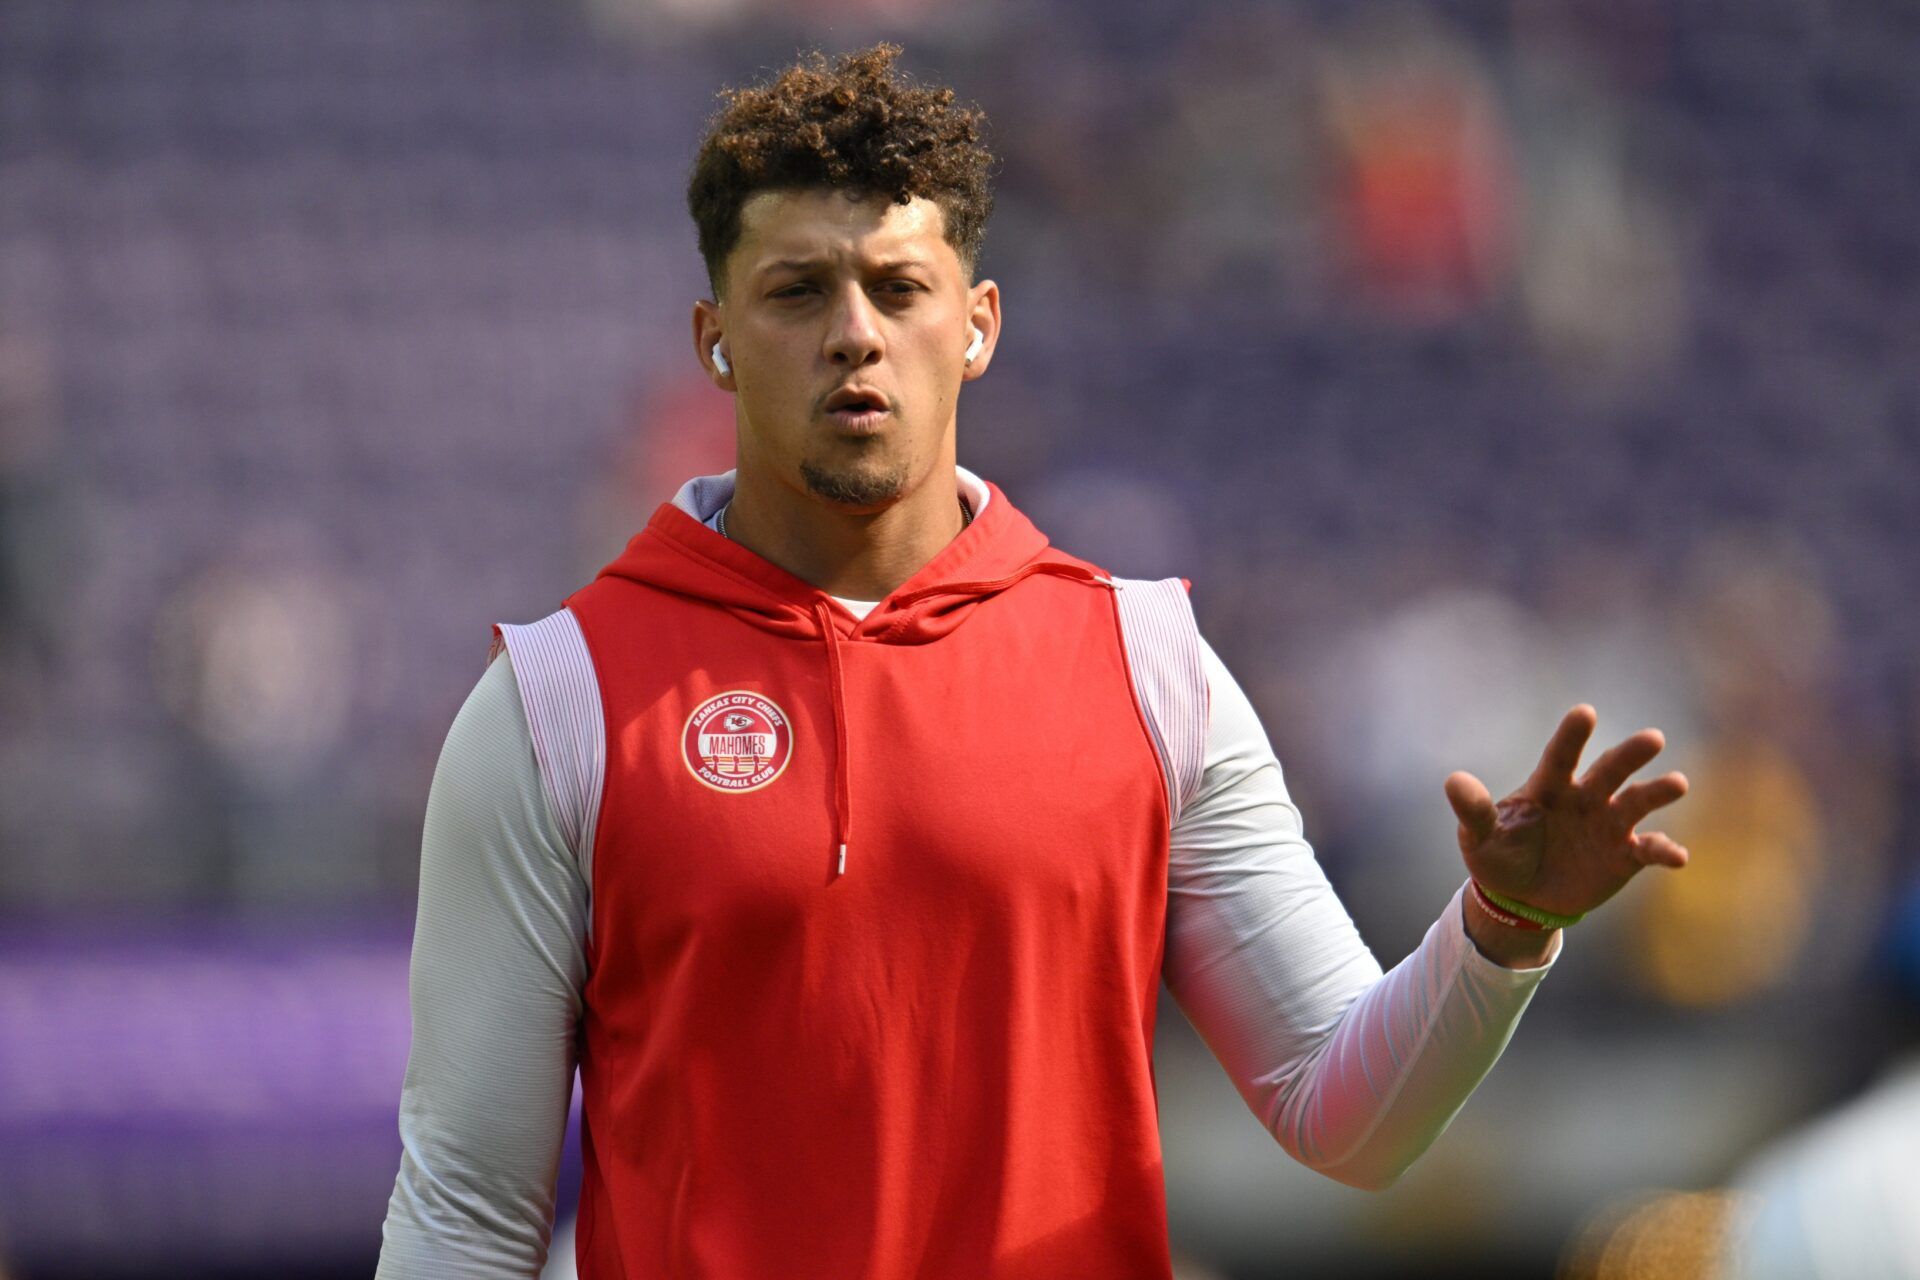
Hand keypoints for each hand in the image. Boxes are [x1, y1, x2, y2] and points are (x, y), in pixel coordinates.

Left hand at [1444, 705, 1689, 920]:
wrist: (1521, 899)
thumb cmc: (1500, 857)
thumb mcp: (1480, 838)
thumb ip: (1474, 811)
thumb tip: (1453, 781)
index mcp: (1548, 787)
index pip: (1560, 756)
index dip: (1572, 736)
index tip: (1585, 712)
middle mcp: (1584, 798)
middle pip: (1608, 771)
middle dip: (1630, 754)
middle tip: (1653, 738)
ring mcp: (1607, 825)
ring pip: (1637, 803)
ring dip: (1657, 793)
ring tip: (1677, 783)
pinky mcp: (1625, 856)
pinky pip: (1649, 850)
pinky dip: (1665, 851)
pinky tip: (1678, 856)